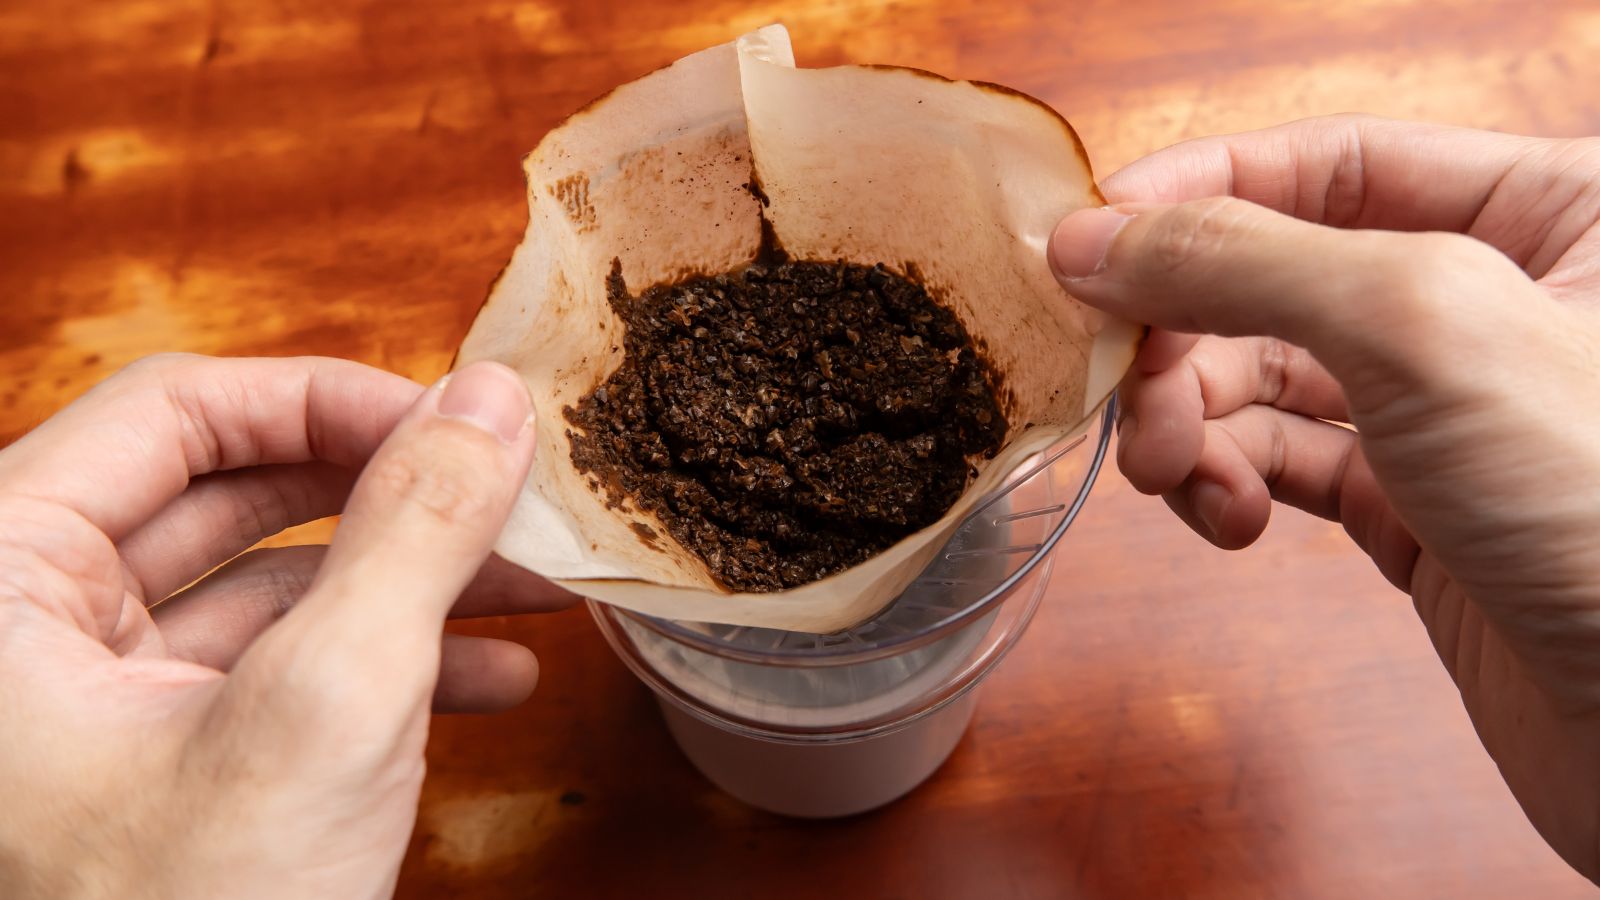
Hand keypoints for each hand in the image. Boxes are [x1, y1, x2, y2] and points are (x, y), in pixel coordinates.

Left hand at [0, 355, 575, 898]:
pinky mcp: (169, 769)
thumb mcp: (327, 708)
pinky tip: (498, 681)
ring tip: (538, 590)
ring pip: (274, 585)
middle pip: (235, 491)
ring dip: (413, 582)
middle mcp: (33, 633)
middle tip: (506, 495)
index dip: (331, 397)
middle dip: (392, 494)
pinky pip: (283, 674)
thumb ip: (412, 533)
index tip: (460, 421)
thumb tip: (491, 397)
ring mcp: (103, 707)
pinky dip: (391, 666)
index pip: (175, 412)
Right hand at [1050, 115, 1599, 878]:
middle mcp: (1494, 302)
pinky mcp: (1415, 511)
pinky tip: (1230, 520)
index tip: (1088, 246)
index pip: (1328, 161)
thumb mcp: (1421, 328)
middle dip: (1182, 337)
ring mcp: (1449, 413)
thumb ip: (1248, 260)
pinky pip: (1283, 467)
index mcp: (1550, 209)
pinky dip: (1232, 486)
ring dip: (1195, 422)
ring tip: (1177, 476)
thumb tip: (1094, 239)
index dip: (1197, 194)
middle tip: (1127, 397)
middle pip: (1273, 276)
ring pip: (1264, 380)